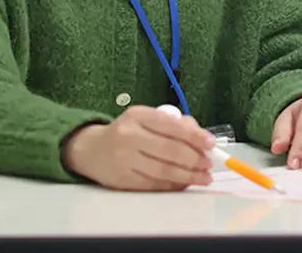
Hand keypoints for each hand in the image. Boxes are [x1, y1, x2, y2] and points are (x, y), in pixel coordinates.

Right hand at [61, 105, 215, 190]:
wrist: (90, 150)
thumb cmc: (127, 132)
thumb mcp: (146, 119)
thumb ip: (173, 124)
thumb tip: (201, 138)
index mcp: (137, 116)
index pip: (172, 126)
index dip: (195, 136)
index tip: (211, 144)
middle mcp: (128, 136)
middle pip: (170, 150)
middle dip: (195, 159)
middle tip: (208, 163)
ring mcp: (124, 160)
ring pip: (164, 170)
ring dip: (188, 176)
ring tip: (204, 177)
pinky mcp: (121, 180)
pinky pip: (154, 184)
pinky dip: (173, 185)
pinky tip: (184, 183)